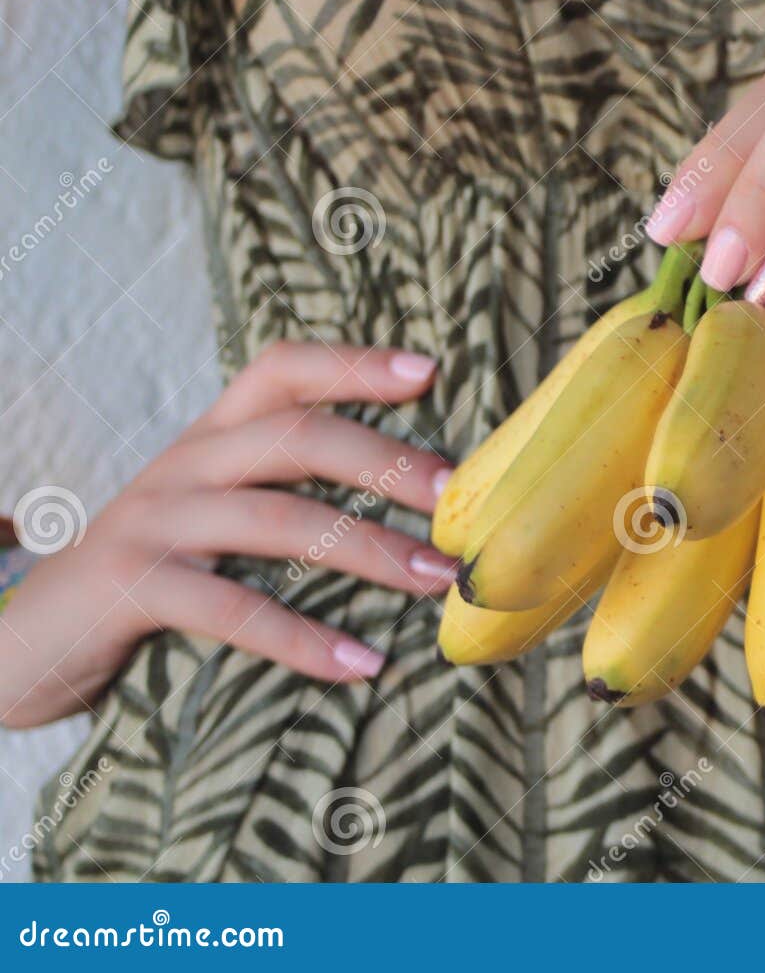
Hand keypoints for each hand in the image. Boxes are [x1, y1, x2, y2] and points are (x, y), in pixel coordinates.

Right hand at [0, 343, 456, 728]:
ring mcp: (152, 522)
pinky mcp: (129, 588)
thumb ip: (285, 500)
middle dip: (385, 461)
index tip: (427, 370)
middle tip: (457, 498)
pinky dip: (302, 638)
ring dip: (368, 551)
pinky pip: (230, 610)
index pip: (281, 371)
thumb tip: (412, 518)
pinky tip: (362, 664)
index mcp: (211, 439)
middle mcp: (183, 464)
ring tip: (438, 580)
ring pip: (274, 519)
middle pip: (295, 435)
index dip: (352, 364)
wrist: (13, 643)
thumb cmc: (146, 580)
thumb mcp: (212, 521)